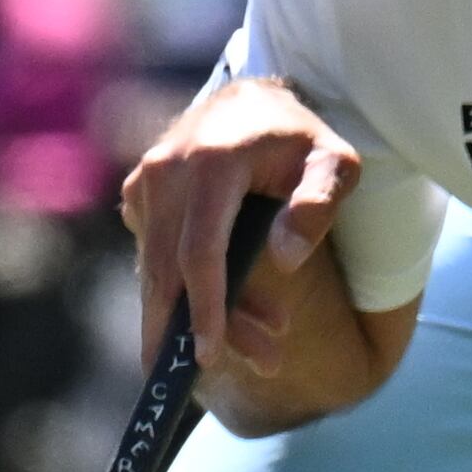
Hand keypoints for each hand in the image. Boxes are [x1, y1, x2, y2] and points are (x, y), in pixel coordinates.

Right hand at [122, 75, 357, 377]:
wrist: (249, 102)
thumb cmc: (298, 137)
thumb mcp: (333, 162)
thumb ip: (319, 203)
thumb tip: (286, 260)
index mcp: (210, 162)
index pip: (198, 251)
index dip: (203, 308)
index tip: (207, 355)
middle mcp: (165, 171)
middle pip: (170, 271)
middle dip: (195, 329)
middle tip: (230, 370)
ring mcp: (145, 183)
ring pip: (159, 271)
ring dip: (196, 317)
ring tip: (260, 347)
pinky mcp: (138, 196)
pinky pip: (155, 258)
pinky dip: (187, 291)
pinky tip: (233, 310)